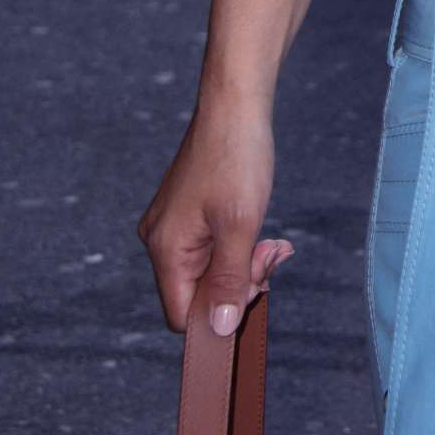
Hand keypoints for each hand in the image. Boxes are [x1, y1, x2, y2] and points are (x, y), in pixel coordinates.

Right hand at [138, 102, 291, 335]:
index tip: (257, 288)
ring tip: (274, 245)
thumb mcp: (240, 227)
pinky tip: (263, 235)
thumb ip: (229, 281)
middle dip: (239, 283)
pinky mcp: (188, 212)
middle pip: (198, 293)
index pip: (183, 316)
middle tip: (271, 255)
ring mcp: (174, 225)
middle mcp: (161, 241)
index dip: (220, 315)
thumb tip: (219, 330)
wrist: (235, 104)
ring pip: (209, 270)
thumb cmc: (237, 159)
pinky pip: (211, 248)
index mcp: (165, 250)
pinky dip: (239, 247)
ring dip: (245, 264)